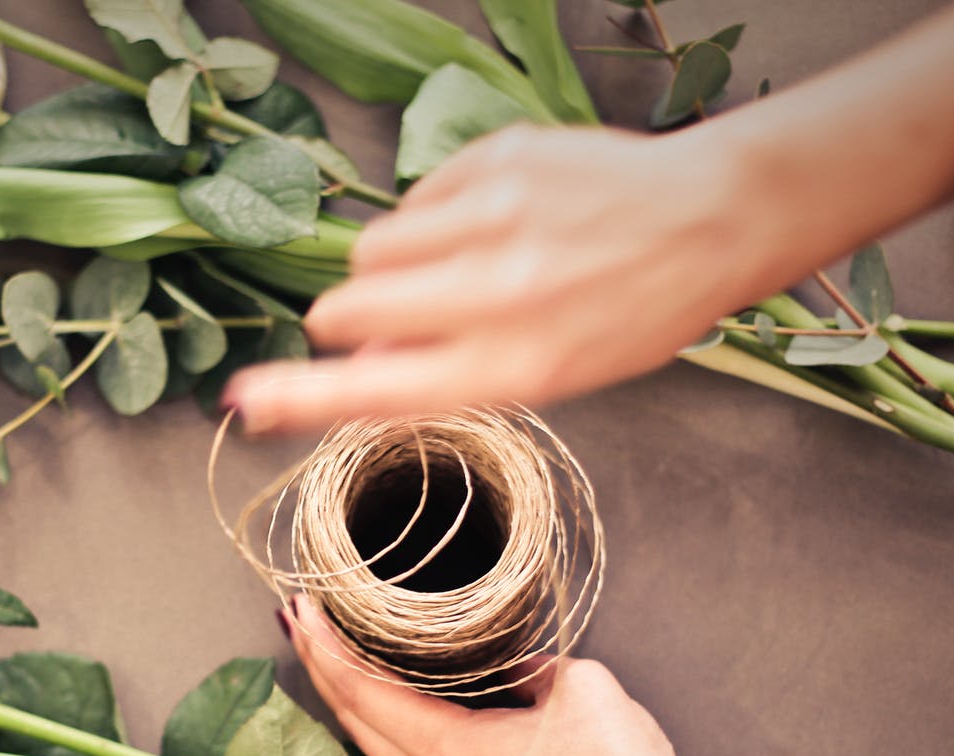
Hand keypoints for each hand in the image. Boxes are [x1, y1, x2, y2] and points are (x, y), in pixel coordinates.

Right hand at [227, 123, 784, 435]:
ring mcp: (492, 218)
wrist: (709, 217)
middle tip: (397, 321)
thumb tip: (355, 371)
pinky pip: (415, 199)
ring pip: (372, 250)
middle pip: (347, 306)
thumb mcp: (551, 372)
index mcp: (512, 364)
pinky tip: (493, 223)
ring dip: (393, 268)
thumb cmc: (631, 309)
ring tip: (456, 269)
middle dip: (352, 320)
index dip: (298, 398)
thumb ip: (449, 373)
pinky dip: (434, 218)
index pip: (375, 390)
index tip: (245, 398)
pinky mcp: (493, 159)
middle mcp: (496, 291)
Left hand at [286, 597, 726, 755]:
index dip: (324, 647)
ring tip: (329, 650)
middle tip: (300, 617)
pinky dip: (383, 723)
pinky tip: (385, 698)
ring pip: (376, 745)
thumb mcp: (582, 688)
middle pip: (355, 721)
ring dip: (348, 697)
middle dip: (321, 666)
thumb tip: (508, 660)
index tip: (300, 608)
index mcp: (453, 754)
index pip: (362, 693)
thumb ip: (530, 662)